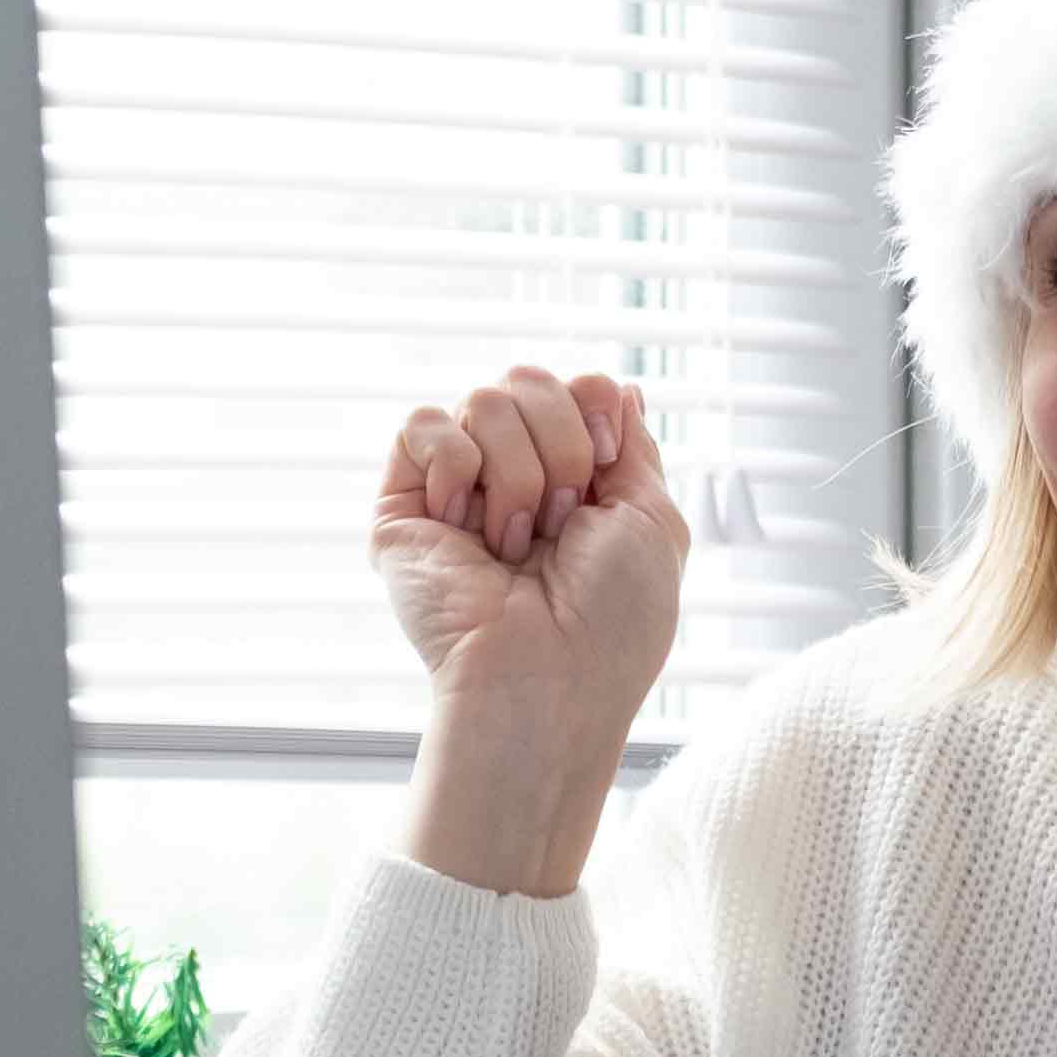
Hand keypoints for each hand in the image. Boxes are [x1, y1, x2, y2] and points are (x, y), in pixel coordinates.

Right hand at [379, 366, 690, 897]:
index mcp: (574, 480)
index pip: (578, 385)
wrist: (548, 678)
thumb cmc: (612, 621)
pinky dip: (454, 465)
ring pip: (483, 397)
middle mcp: (514, 477)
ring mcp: (456, 490)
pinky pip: (422, 423)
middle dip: (561, 446)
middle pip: (530, 379)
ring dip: (516, 475)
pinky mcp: (402, 506)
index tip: (603, 472)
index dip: (594, 410)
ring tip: (513, 545)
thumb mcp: (654, 517)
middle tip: (559, 522)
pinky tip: (465, 528)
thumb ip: (633, 443)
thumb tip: (618, 385)